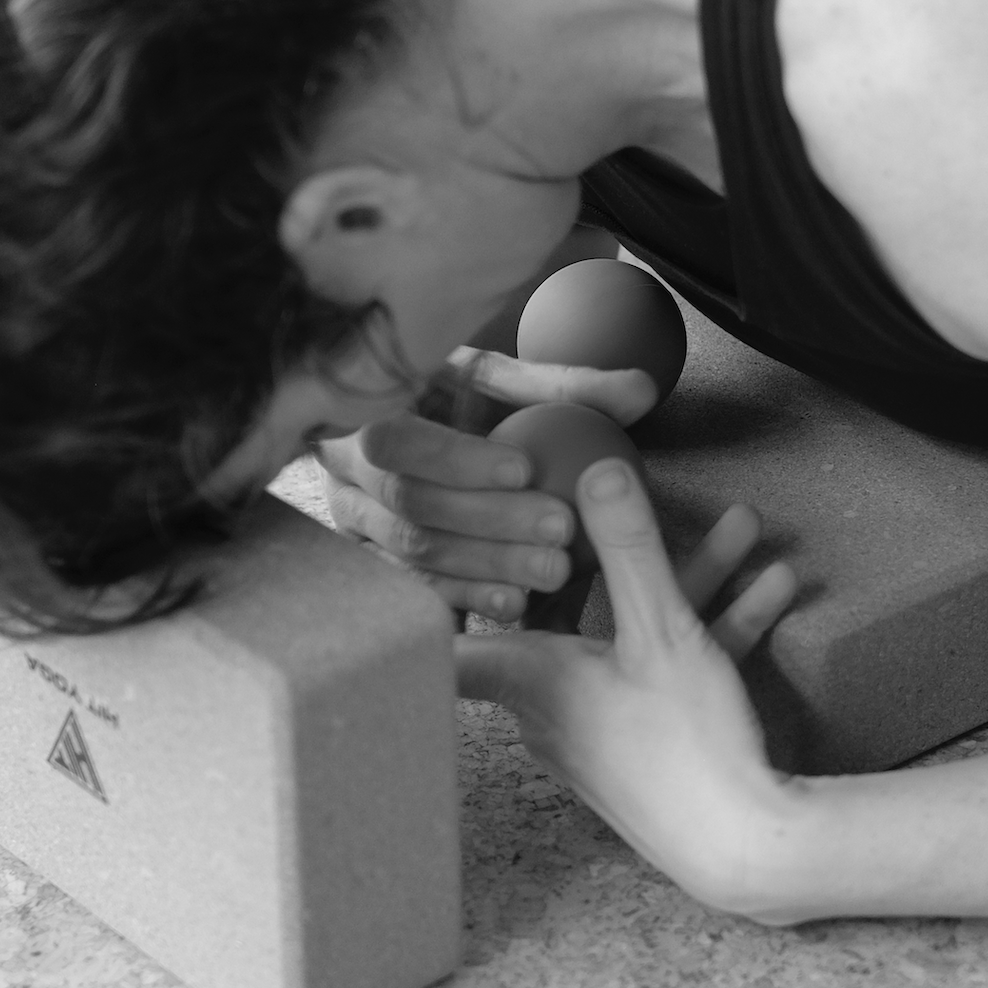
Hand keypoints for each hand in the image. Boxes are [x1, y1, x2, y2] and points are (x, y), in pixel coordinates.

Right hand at [318, 346, 659, 620]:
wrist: (401, 432)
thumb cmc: (452, 399)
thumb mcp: (498, 383)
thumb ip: (564, 386)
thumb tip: (643, 389)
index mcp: (361, 412)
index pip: (395, 439)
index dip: (456, 458)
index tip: (524, 468)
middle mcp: (344, 474)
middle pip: (409, 504)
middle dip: (489, 520)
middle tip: (561, 529)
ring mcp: (353, 527)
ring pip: (413, 553)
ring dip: (488, 564)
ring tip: (556, 571)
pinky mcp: (372, 569)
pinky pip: (417, 590)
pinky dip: (468, 597)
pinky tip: (518, 605)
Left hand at [455, 455, 802, 917]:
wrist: (746, 849)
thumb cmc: (684, 745)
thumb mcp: (661, 630)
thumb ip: (630, 548)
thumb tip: (599, 466)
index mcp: (530, 682)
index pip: (454, 633)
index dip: (447, 585)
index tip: (442, 538)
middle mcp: (551, 710)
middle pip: (569, 612)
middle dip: (621, 550)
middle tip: (635, 497)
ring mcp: (602, 731)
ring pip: (638, 635)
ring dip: (695, 580)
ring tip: (744, 527)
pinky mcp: (651, 747)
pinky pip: (675, 671)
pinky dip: (716, 629)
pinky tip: (775, 587)